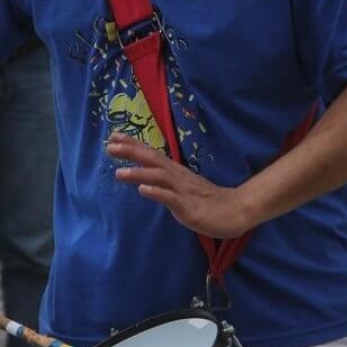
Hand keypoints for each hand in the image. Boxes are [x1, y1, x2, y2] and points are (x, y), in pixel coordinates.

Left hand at [106, 133, 251, 237]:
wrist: (236, 210)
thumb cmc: (208, 200)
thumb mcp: (182, 189)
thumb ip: (164, 183)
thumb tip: (145, 182)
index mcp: (175, 172)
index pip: (151, 154)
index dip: (133, 145)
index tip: (113, 136)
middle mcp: (177, 177)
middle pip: (153, 159)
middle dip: (131, 152)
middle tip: (109, 146)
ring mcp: (183, 191)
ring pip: (159, 177)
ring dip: (139, 173)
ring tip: (119, 173)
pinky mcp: (189, 207)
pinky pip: (171, 198)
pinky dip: (157, 193)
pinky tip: (143, 190)